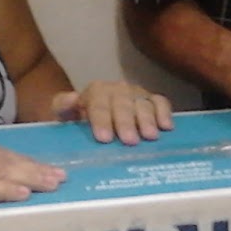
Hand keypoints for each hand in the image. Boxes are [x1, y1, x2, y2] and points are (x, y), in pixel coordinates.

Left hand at [52, 82, 174, 144]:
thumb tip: (73, 98)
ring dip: (147, 119)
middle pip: (123, 103)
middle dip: (126, 122)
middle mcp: (117, 90)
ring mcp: (135, 94)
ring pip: (142, 102)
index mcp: (95, 92)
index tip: (104, 138)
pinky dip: (164, 112)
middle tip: (130, 141)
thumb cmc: (78, 118)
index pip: (99, 104)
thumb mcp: (63, 113)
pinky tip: (167, 127)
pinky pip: (160, 102)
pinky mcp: (150, 101)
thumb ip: (63, 105)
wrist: (92, 116)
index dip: (102, 120)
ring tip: (150, 137)